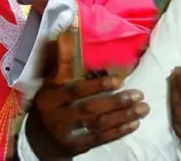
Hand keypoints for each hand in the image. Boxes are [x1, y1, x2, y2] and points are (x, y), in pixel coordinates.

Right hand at [25, 32, 149, 157]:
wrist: (37, 140)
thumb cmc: (50, 102)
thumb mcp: (50, 81)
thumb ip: (62, 60)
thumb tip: (68, 31)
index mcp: (50, 98)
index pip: (75, 91)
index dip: (97, 86)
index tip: (120, 80)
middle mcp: (56, 117)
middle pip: (90, 110)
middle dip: (117, 102)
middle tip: (139, 95)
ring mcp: (65, 135)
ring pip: (98, 125)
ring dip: (123, 117)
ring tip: (143, 108)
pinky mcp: (74, 148)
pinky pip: (99, 140)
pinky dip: (118, 132)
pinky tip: (134, 124)